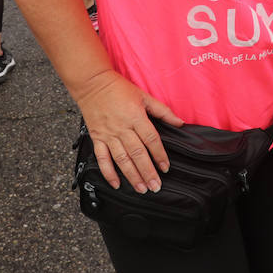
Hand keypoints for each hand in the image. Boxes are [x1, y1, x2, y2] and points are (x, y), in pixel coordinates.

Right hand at [72, 69, 183, 193]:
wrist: (92, 83)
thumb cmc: (119, 89)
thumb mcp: (144, 96)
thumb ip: (162, 111)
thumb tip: (180, 122)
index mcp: (135, 116)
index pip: (151, 139)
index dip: (159, 155)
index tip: (166, 167)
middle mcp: (122, 127)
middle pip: (138, 153)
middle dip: (148, 172)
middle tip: (156, 186)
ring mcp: (108, 134)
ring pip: (122, 159)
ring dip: (132, 175)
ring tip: (141, 189)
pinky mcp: (97, 138)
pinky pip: (102, 158)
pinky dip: (108, 172)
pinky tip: (116, 184)